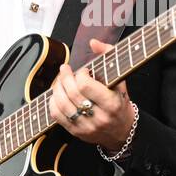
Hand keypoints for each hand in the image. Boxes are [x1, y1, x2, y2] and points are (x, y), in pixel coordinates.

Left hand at [48, 38, 134, 153]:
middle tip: (64, 70)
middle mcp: (99, 117)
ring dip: (57, 88)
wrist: (122, 131)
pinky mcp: (77, 132)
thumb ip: (109, 56)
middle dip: (65, 77)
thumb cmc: (120, 102)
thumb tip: (93, 42)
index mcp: (112, 103)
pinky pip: (57, 116)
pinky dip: (53, 103)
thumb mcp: (120, 80)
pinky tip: (57, 95)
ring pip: (62, 105)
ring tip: (59, 80)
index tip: (84, 71)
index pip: (86, 86)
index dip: (81, 74)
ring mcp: (87, 127)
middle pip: (73, 94)